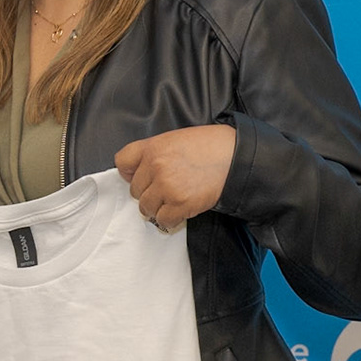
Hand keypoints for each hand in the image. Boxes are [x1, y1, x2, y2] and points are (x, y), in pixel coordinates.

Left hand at [113, 126, 236, 230]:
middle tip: (167, 192)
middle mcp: (155, 166)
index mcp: (153, 147)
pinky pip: (163, 220)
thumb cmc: (212, 146)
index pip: (122, 162)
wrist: (237, 156)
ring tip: (174, 202)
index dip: (130, 173)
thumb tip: (144, 172)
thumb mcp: (177, 139)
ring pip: (146, 208)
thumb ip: (157, 153)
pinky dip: (170, 220)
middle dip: (149, 193)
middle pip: (135, 190)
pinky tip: (181, 212)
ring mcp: (166, 185)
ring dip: (158, 208)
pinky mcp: (180, 203)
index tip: (141, 178)